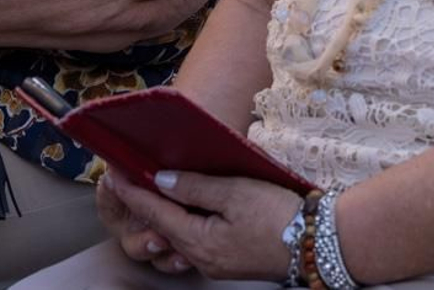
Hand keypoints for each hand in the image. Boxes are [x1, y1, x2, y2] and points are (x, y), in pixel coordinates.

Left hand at [101, 167, 300, 281]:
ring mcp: (215, 262)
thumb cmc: (280, 216)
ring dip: (165, 210)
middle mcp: (201, 258)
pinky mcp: (228, 260)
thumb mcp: (236, 192)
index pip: (154, 212)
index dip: (132, 190)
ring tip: (155, 183)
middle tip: (130, 174)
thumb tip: (161, 180)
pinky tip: (189, 201)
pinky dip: (186, 218)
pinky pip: (197, 238)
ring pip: (179, 233)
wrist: (319, 244)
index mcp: (199, 241)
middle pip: (162, 226)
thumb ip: (195, 187)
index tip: (114, 171)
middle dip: (144, 201)